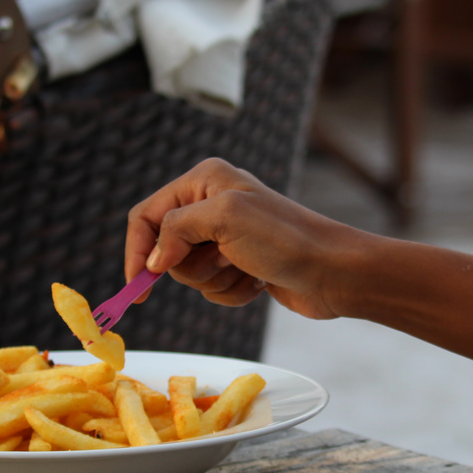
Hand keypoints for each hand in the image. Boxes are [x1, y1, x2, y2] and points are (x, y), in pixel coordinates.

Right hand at [125, 158, 365, 319]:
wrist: (334, 271)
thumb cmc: (285, 238)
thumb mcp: (225, 219)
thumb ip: (176, 230)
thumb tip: (153, 261)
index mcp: (204, 180)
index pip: (147, 215)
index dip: (138, 251)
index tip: (138, 288)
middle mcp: (212, 204)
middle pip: (166, 250)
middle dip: (192, 267)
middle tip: (225, 259)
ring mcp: (226, 236)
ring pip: (190, 274)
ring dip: (217, 281)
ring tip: (247, 269)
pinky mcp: (240, 265)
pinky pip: (213, 288)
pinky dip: (233, 293)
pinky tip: (257, 282)